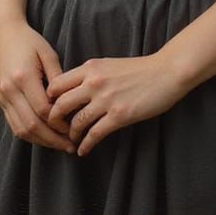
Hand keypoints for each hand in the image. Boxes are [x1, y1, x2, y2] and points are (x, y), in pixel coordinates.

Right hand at [0, 18, 75, 151]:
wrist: (5, 35)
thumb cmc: (31, 42)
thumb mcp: (48, 53)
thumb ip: (58, 77)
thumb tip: (70, 101)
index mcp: (23, 77)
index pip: (43, 109)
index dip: (59, 122)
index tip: (75, 127)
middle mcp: (10, 90)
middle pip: (31, 125)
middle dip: (52, 139)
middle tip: (71, 146)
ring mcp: (3, 97)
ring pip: (21, 130)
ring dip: (41, 141)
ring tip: (60, 145)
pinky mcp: (1, 101)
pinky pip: (15, 125)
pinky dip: (30, 135)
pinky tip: (45, 137)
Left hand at [46, 54, 187, 156]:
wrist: (166, 72)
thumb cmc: (139, 69)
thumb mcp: (109, 64)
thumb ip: (90, 75)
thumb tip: (72, 90)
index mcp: (90, 67)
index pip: (56, 84)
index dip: (49, 100)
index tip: (52, 110)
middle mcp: (94, 82)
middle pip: (59, 104)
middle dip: (54, 121)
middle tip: (57, 129)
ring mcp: (106, 99)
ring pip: (76, 122)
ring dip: (71, 135)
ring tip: (72, 140)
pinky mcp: (119, 115)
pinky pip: (94, 135)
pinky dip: (85, 145)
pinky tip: (83, 150)